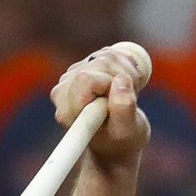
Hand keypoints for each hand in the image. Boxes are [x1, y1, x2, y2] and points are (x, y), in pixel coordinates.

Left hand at [51, 42, 151, 171]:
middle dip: (121, 75)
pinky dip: (123, 65)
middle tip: (132, 98)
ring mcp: (71, 77)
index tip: (122, 100)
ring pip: (105, 56)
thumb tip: (121, 81)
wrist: (116, 141)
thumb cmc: (121, 142)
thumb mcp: (128, 133)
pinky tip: (125, 84)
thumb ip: (124, 110)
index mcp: (68, 111)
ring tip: (129, 94)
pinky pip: (107, 53)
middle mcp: (63, 92)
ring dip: (126, 71)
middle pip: (99, 64)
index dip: (110, 82)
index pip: (87, 79)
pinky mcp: (82, 67)